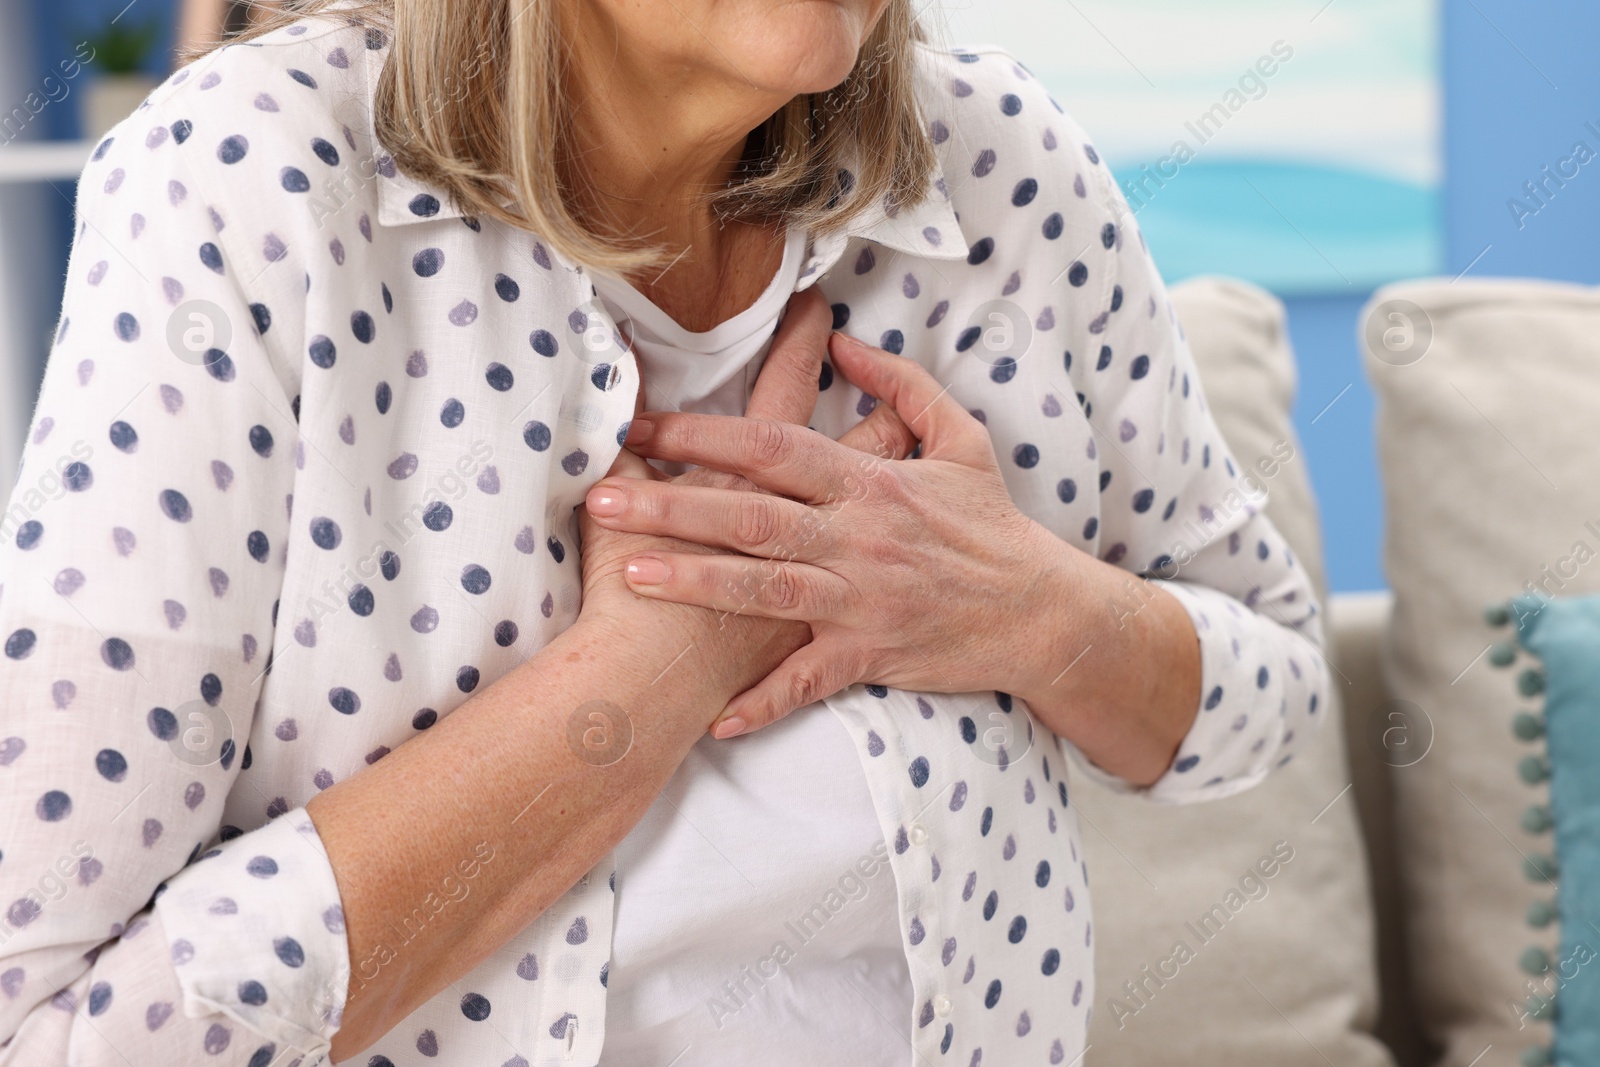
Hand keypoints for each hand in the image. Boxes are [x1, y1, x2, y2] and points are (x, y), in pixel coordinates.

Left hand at [582, 330, 1081, 735]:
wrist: (1042, 611)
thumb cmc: (995, 525)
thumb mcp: (962, 438)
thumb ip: (903, 385)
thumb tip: (847, 340)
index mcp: (870, 480)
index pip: (773, 446)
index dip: (703, 434)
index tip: (641, 428)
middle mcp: (857, 536)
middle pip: (751, 514)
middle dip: (673, 504)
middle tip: (603, 500)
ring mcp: (861, 598)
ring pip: (765, 588)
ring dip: (695, 584)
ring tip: (628, 577)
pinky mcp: (870, 654)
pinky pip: (807, 680)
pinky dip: (763, 700)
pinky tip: (714, 717)